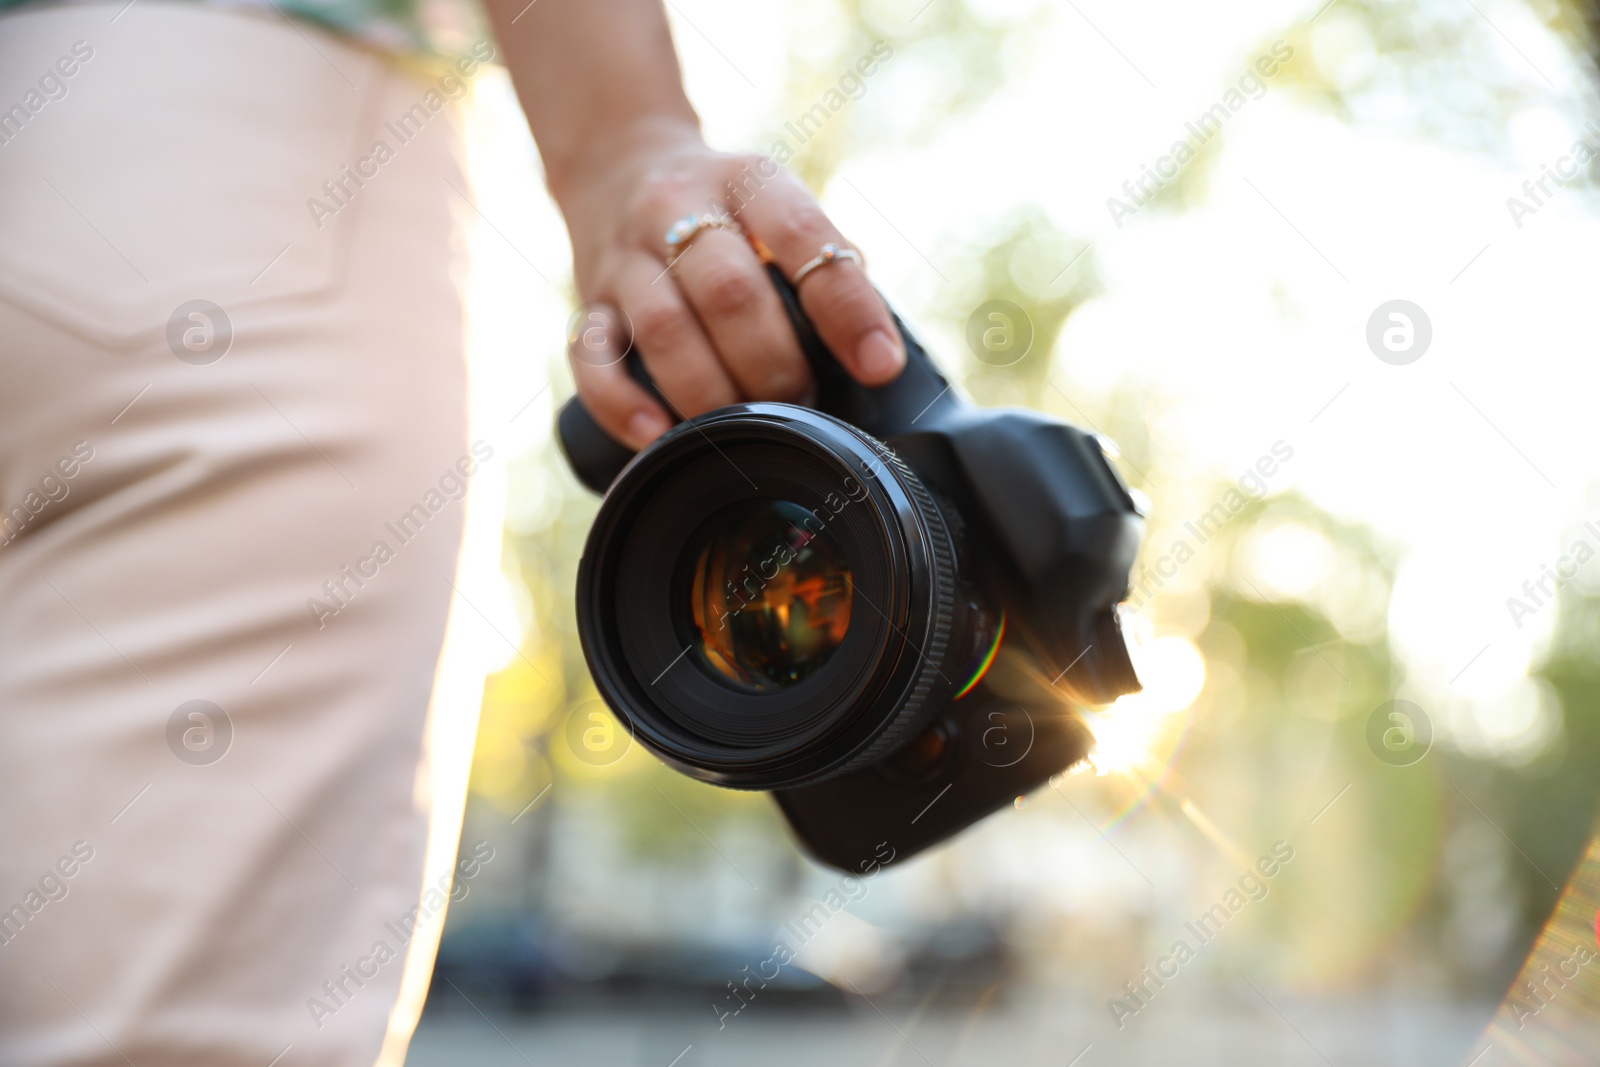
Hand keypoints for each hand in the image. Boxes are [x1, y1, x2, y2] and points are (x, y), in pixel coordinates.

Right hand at [556, 130, 906, 450]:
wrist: (615, 158)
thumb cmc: (724, 205)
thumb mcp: (776, 201)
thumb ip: (821, 262)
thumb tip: (875, 354)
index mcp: (746, 181)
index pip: (800, 234)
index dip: (845, 305)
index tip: (878, 364)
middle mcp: (676, 209)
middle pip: (727, 291)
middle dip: (774, 363)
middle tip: (802, 402)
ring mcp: (625, 257)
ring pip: (663, 330)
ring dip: (711, 392)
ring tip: (745, 429)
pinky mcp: (585, 300)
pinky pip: (590, 356)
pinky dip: (622, 402)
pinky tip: (656, 435)